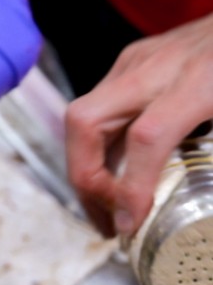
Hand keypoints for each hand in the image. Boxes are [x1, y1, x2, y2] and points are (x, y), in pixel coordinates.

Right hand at [66, 16, 212, 237]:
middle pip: (86, 122)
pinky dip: (101, 145)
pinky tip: (118, 170)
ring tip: (106, 208)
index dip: (130, 187)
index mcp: (200, 81)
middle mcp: (156, 67)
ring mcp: (136, 60)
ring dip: (87, 166)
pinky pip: (101, 108)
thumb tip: (206, 198)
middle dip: (85, 177)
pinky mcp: (132, 60)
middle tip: (104, 219)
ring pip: (84, 117)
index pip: (147, 138)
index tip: (129, 224)